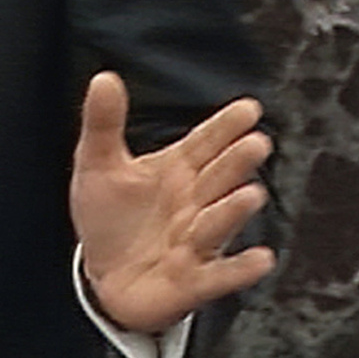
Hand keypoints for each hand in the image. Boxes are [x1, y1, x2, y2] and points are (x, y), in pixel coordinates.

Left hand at [69, 71, 274, 334]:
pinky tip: (261, 259)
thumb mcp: (97, 163)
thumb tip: (104, 76)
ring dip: (233, 211)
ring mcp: (196, 242)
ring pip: (218, 223)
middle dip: (236, 163)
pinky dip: (239, 270)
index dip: (225, 127)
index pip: (205, 143)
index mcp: (177, 171)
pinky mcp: (193, 281)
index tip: (249, 108)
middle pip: (218, 179)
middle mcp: (194, 203)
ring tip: (251, 194)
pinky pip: (219, 276)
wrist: (103, 277)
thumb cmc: (110, 216)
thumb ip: (104, 122)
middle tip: (256, 143)